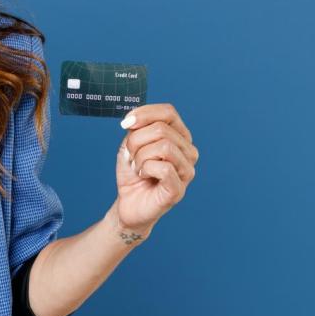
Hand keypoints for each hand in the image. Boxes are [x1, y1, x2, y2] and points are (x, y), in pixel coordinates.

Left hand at [114, 102, 199, 232]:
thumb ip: (137, 128)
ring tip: (138, 168)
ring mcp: (187, 171)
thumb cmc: (133, 172)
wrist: (127, 203)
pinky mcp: (179, 189)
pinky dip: (146, 169)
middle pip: (161, 129)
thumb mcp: (131, 144)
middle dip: (136, 141)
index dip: (144, 113)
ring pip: (163, 146)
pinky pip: (164, 168)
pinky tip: (144, 176)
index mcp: (179, 137)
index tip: (125, 124)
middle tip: (131, 156)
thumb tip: (134, 118)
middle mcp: (189, 151)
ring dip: (140, 157)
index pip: (168, 112)